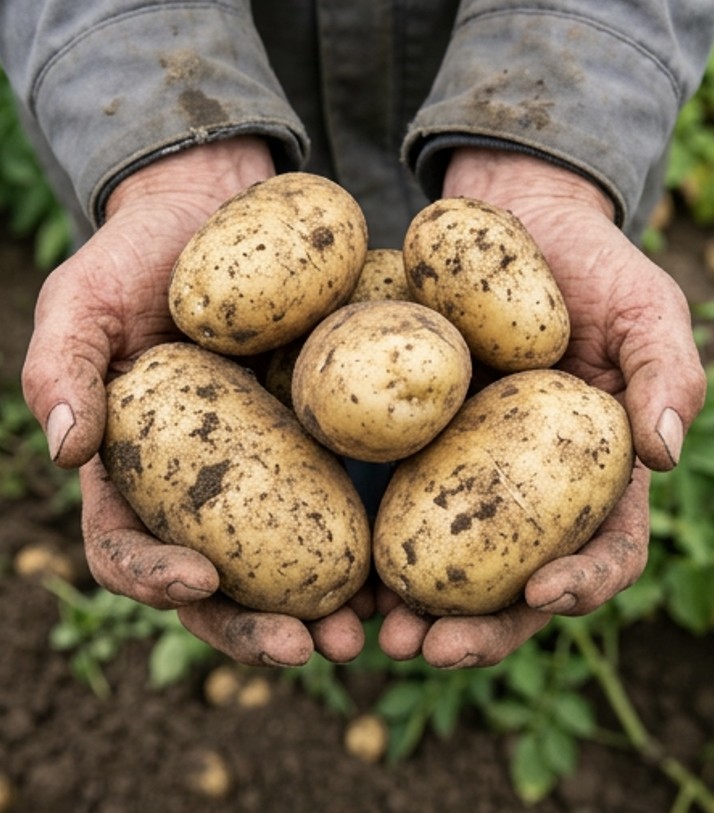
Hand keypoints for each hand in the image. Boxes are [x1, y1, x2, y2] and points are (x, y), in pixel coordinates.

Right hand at [22, 137, 366, 665]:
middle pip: (222, 585)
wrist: (213, 213)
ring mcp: (265, 472)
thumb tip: (68, 452)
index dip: (156, 580)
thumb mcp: (83, 302)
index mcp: (134, 474)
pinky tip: (408, 560)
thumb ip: (61, 370)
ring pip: (291, 563)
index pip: (129, 549)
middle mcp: (200, 489)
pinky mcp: (323, 440)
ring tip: (374, 629)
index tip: (201, 581)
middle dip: (259, 628)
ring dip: (329, 609)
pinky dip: (373, 541)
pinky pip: (347, 500)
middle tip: (312, 648)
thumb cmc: (136, 260)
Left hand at [378, 147, 705, 667]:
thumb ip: (666, 373)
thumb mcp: (644, 309)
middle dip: (476, 629)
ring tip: (367, 632)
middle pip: (509, 584)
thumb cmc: (589, 267)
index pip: (600, 553)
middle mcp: (524, 492)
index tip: (543, 595)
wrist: (509, 227)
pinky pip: (383, 501)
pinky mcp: (403, 443)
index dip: (580, 586)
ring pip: (439, 563)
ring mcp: (461, 473)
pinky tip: (332, 567)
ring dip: (407, 609)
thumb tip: (662, 456)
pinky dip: (362, 544)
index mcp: (592, 477)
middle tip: (429, 650)